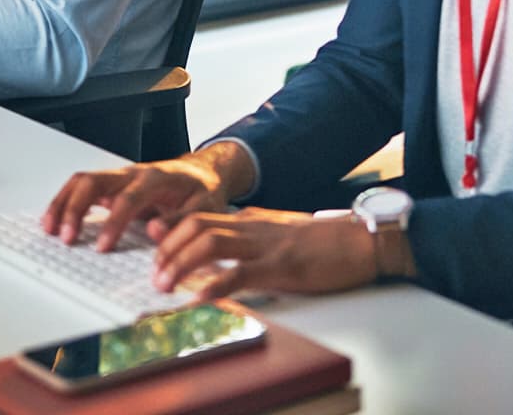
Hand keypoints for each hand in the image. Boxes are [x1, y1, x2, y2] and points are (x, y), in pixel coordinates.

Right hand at [42, 144, 245, 248]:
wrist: (203, 173)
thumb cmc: (203, 191)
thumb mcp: (205, 207)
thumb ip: (181, 220)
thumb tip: (155, 232)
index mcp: (157, 178)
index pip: (128, 198)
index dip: (113, 223)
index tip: (103, 247)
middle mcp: (133, 173)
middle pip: (95, 181)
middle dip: (76, 208)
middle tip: (66, 237)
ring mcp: (120, 177)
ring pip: (83, 180)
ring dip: (64, 203)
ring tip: (50, 229)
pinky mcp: (112, 185)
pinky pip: (82, 187)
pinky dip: (65, 201)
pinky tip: (55, 220)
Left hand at [150, 208, 380, 299]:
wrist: (361, 240)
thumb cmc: (326, 241)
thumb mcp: (282, 231)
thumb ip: (254, 232)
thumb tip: (227, 240)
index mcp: (252, 219)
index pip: (202, 216)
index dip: (172, 228)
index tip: (151, 240)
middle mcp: (253, 227)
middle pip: (198, 225)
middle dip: (168, 247)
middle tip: (154, 273)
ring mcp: (266, 245)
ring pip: (211, 244)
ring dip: (181, 263)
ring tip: (165, 284)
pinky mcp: (281, 267)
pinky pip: (241, 273)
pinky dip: (215, 285)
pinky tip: (200, 297)